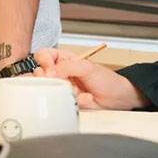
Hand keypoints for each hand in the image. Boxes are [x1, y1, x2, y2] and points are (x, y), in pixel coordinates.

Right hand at [33, 48, 149, 110]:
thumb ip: (67, 67)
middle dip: (45, 77)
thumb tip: (50, 72)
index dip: (43, 61)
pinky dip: (66, 101)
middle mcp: (60, 73)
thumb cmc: (107, 79)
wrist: (118, 98)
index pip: (43, 55)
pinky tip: (80, 99)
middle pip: (38, 72)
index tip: (50, 69)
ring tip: (68, 90)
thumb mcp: (87, 67)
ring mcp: (62, 88)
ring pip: (45, 88)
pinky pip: (57, 102)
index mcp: (64, 60)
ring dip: (53, 89)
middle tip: (57, 81)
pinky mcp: (66, 101)